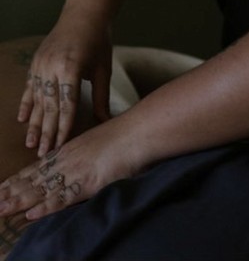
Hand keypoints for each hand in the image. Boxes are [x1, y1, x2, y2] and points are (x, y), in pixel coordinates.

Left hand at [0, 118, 137, 222]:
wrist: (139, 131)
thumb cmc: (124, 135)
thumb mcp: (97, 142)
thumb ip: (85, 154)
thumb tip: (79, 162)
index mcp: (69, 150)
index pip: (38, 168)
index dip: (19, 179)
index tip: (2, 187)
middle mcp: (68, 160)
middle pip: (35, 179)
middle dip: (13, 191)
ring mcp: (76, 171)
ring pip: (42, 189)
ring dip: (21, 201)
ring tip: (2, 209)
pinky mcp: (88, 183)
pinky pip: (64, 198)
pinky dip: (47, 207)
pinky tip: (31, 214)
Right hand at [17, 10, 112, 157]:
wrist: (84, 12)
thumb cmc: (98, 40)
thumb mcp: (103, 68)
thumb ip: (102, 96)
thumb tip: (105, 122)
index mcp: (71, 68)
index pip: (66, 105)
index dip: (63, 128)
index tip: (61, 147)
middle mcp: (52, 67)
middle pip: (49, 106)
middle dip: (46, 132)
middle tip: (43, 155)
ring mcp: (41, 63)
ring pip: (36, 99)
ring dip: (33, 123)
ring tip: (30, 144)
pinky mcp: (36, 61)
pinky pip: (29, 86)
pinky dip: (25, 103)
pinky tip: (22, 120)